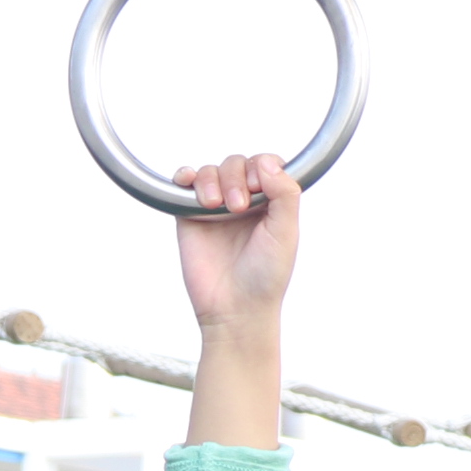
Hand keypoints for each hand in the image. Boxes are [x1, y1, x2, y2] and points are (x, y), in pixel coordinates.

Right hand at [174, 153, 301, 332]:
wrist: (235, 309)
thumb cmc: (266, 277)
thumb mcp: (287, 232)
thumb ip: (285, 194)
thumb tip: (267, 162)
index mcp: (270, 203)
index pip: (264, 164)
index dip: (260, 167)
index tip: (258, 189)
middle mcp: (243, 201)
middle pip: (235, 163)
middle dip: (235, 177)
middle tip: (238, 207)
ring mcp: (216, 208)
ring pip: (210, 171)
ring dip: (211, 179)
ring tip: (215, 206)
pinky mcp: (190, 217)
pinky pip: (183, 185)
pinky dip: (184, 177)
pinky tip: (188, 185)